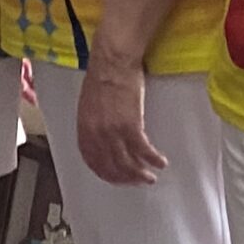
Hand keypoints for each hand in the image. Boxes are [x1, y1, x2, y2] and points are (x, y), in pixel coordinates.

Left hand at [76, 57, 165, 185]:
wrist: (113, 62)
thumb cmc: (102, 76)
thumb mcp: (89, 104)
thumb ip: (93, 124)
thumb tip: (102, 138)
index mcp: (83, 128)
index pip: (91, 160)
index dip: (104, 173)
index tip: (116, 178)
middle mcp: (96, 133)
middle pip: (110, 166)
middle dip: (124, 178)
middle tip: (137, 181)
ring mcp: (112, 131)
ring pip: (126, 163)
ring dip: (140, 174)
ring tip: (150, 178)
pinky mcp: (130, 125)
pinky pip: (142, 150)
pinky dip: (152, 159)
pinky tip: (160, 162)